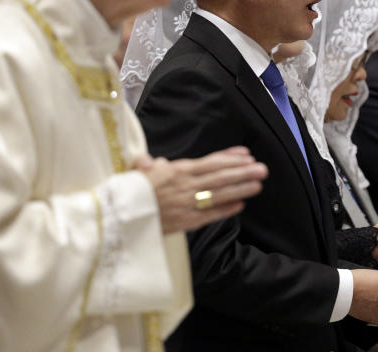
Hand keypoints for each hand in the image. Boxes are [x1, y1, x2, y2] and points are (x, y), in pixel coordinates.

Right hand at [135, 146, 267, 233]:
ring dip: (240, 189)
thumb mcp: (137, 173)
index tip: (246, 154)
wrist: (114, 219)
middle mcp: (184, 186)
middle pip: (219, 177)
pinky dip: (225, 210)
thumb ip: (148, 165)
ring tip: (258, 184)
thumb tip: (151, 161)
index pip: (209, 162)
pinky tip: (241, 205)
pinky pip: (208, 215)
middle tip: (263, 168)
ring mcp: (186, 204)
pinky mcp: (184, 222)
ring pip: (218, 194)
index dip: (229, 158)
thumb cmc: (126, 194)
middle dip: (243, 172)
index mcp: (175, 171)